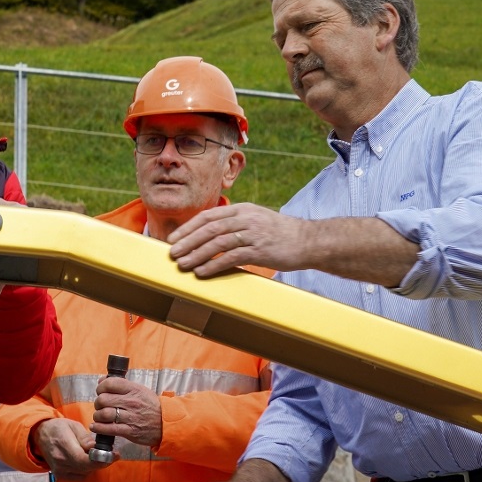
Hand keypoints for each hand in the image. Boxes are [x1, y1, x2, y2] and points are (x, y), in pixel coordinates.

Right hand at [33, 418, 112, 478]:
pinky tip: (86, 460)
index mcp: (64, 445)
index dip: (101, 460)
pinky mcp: (59, 475)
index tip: (114, 455)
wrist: (41, 435)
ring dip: (94, 466)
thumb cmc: (59, 428)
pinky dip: (86, 470)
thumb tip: (96, 447)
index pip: (84, 459)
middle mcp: (60, 460)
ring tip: (96, 455)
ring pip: (84, 473)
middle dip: (102, 462)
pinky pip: (79, 477)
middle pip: (86, 468)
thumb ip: (85, 438)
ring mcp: (59, 470)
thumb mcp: (74, 426)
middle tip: (111, 454)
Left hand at [91, 377, 161, 447]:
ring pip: (104, 414)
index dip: (100, 387)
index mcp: (134, 389)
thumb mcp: (140, 390)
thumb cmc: (151, 406)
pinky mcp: (130, 431)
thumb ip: (122, 385)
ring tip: (99, 417)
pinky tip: (95, 426)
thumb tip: (102, 381)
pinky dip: (98, 428)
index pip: (110, 383)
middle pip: (103, 399)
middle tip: (100, 406)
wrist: (166, 423)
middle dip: (98, 403)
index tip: (100, 391)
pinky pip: (109, 429)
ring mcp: (130, 417)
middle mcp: (131, 402)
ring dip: (97, 415)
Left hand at [168, 202, 305, 277]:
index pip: (209, 215)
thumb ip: (236, 223)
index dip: (189, 227)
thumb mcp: (256, 220)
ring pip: (217, 243)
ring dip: (197, 254)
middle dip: (188, 241)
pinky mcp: (260, 250)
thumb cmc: (280, 233)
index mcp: (242, 209)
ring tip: (183, 264)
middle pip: (209, 228)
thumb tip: (210, 235)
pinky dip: (214, 265)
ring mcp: (253, 234)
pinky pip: (231, 258)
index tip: (174, 239)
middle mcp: (246, 218)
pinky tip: (202, 272)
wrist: (309, 241)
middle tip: (172, 254)